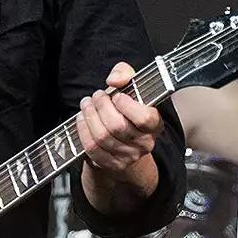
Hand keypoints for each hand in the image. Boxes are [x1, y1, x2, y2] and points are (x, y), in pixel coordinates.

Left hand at [76, 62, 163, 176]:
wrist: (122, 137)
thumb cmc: (126, 109)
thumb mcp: (130, 86)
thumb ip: (125, 74)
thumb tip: (115, 79)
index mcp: (155, 124)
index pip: (145, 118)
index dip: (127, 106)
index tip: (117, 96)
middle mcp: (145, 143)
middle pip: (118, 126)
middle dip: (101, 107)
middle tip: (96, 97)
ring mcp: (128, 156)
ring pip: (102, 137)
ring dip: (89, 117)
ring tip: (87, 105)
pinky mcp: (112, 164)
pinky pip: (92, 148)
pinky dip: (83, 131)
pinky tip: (83, 120)